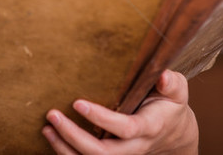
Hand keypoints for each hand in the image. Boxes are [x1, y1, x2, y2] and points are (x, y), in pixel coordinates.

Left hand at [42, 70, 197, 154]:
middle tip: (53, 115)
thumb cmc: (168, 105)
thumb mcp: (176, 91)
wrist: (172, 133)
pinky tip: (51, 136)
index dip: (101, 119)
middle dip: (74, 136)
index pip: (125, 128)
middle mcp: (133, 147)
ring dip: (65, 148)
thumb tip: (161, 75)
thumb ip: (171, 83)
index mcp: (149, 128)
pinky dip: (66, 153)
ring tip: (47, 127)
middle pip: (102, 152)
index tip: (78, 103)